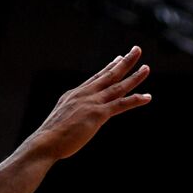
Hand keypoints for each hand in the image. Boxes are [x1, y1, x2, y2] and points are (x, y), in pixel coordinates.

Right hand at [25, 47, 151, 161]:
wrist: (45, 142)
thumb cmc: (50, 137)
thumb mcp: (60, 120)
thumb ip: (69, 116)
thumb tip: (69, 122)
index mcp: (75, 94)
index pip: (96, 78)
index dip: (109, 67)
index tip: (118, 58)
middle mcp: (84, 94)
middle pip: (109, 75)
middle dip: (124, 62)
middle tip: (136, 50)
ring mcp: (92, 103)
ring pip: (118, 86)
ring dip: (134, 77)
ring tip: (147, 68)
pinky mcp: (98, 114)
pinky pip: (121, 105)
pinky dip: (135, 100)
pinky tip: (147, 97)